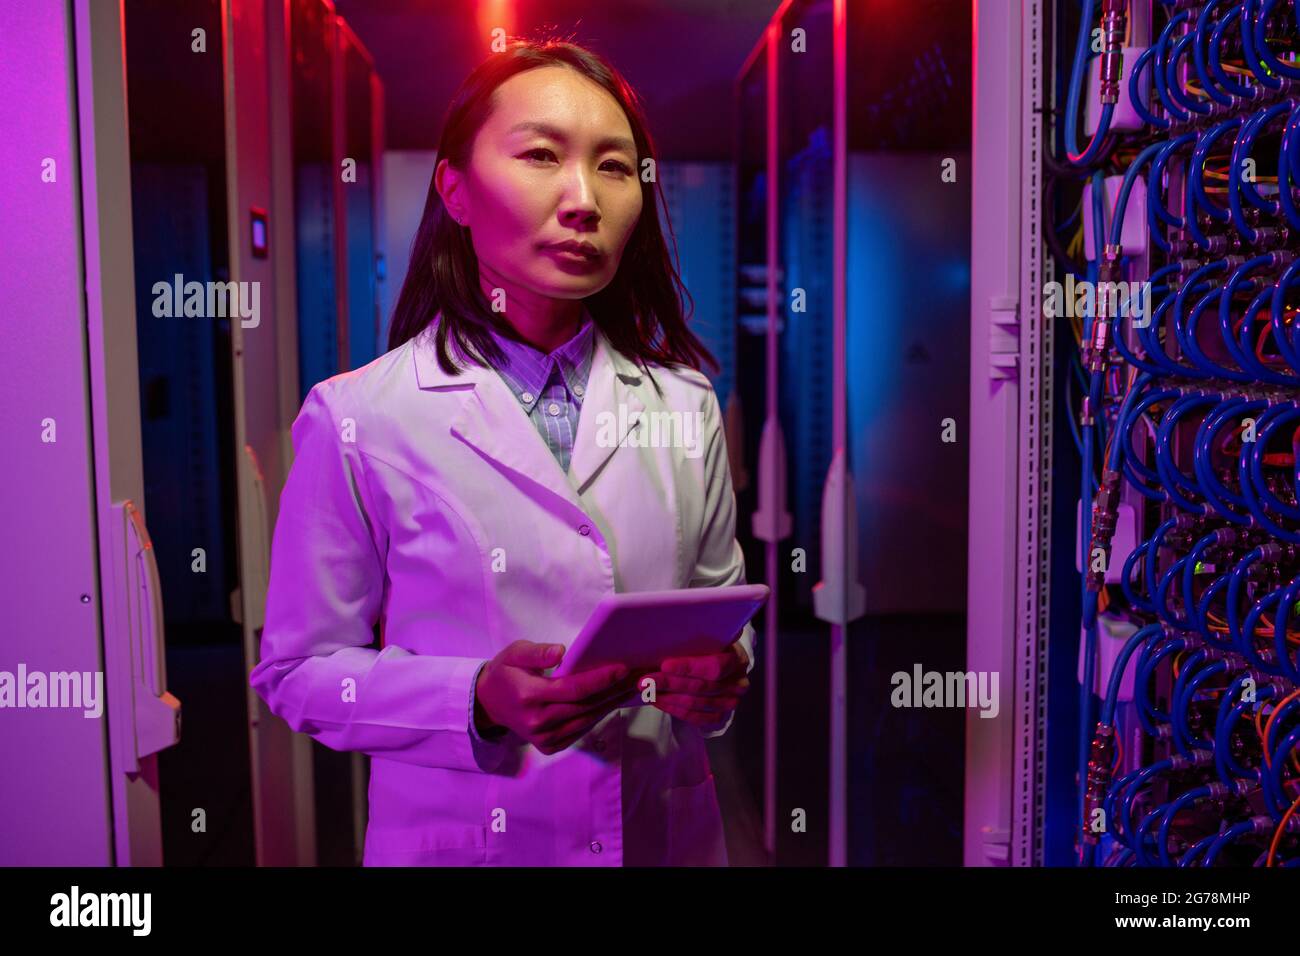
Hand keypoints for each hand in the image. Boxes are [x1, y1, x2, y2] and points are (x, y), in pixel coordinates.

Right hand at [474, 640, 635, 754]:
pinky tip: (612, 701)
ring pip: (586, 720)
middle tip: (638, 675)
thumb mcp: (514, 653)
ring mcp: (543, 738)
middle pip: (585, 706)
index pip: (572, 689)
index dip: (600, 679)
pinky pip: (580, 730)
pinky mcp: (548, 746)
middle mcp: (537, 721)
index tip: (622, 668)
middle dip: (614, 690)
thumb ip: (537, 652)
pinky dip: (598, 715)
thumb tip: (561, 652)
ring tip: (631, 687)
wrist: (488, 703)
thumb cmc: (506, 672)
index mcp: (529, 696)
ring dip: (611, 704)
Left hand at [642, 639, 750, 726]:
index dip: (688, 667)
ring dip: (667, 697)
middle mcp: (738, 683)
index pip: (714, 666)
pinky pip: (694, 717)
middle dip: (669, 683)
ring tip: (646, 690)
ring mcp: (730, 702)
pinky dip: (672, 709)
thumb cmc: (708, 645)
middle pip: (701, 686)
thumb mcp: (707, 634)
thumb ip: (699, 633)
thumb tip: (678, 625)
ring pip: (695, 703)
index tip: (664, 665)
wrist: (717, 661)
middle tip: (645, 680)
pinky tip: (657, 700)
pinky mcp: (719, 716)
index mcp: (738, 659)